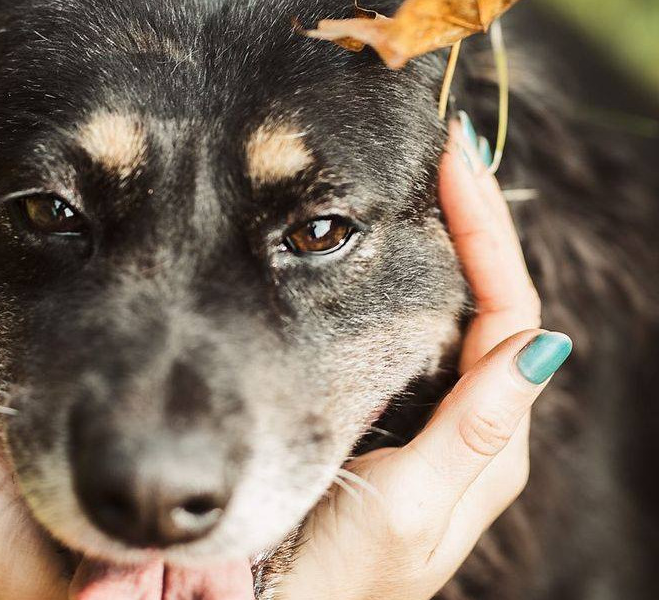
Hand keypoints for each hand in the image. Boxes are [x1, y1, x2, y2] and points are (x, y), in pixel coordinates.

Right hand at [276, 120, 571, 599]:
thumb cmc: (342, 578)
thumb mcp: (411, 509)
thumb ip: (475, 432)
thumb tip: (543, 344)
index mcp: (486, 444)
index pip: (508, 315)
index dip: (486, 233)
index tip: (453, 164)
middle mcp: (468, 429)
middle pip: (489, 307)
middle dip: (472, 228)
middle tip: (436, 161)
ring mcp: (427, 428)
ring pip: (450, 324)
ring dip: (441, 254)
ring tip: (413, 192)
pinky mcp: (387, 429)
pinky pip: (410, 349)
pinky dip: (401, 295)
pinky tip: (370, 265)